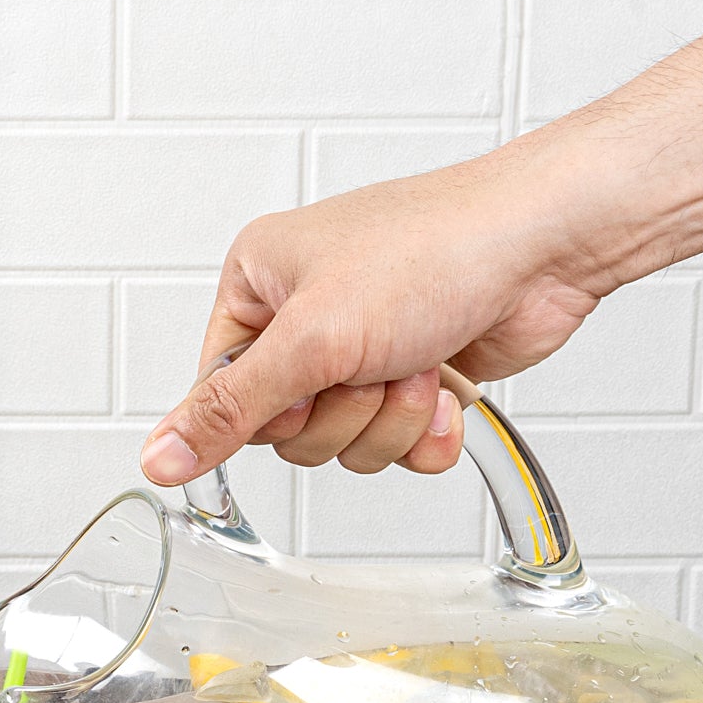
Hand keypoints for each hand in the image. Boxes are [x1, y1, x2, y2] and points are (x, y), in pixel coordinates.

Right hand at [140, 146, 602, 487]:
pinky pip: (395, 447)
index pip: (222, 392)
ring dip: (389, 418)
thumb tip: (156, 459)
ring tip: (420, 361)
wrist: (545, 244)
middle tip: (374, 365)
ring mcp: (363, 348)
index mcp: (259, 284)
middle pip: (285, 429)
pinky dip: (425, 432)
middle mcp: (306, 315)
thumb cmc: (435, 251)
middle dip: (341, 412)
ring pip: (342, 443)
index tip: (304, 386)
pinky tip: (447, 390)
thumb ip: (228, 411)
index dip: (267, 410)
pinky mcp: (415, 377)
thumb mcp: (311, 340)